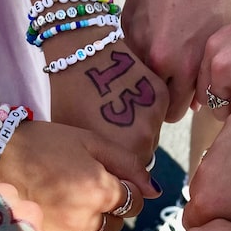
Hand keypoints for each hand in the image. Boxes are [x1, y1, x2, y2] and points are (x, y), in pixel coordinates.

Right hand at [0, 120, 159, 230]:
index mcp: (102, 190)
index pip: (136, 201)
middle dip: (110, 204)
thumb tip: (155, 190)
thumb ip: (128, 164)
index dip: (127, 187)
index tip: (108, 174)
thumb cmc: (45, 142)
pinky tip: (57, 207)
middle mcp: (87, 217)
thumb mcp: (91, 141)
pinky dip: (72, 226)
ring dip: (92, 217)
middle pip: (118, 220)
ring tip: (68, 193)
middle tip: (84, 181)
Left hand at [45, 36, 168, 165]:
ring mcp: (155, 115)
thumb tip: (105, 176)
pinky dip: (144, 110)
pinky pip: (156, 114)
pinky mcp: (161, 94)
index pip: (130, 175)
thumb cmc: (69, 98)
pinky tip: (125, 97)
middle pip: (143, 155)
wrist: (81, 54)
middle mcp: (145, 137)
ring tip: (116, 112)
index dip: (117, 166)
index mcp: (122, 153)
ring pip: (152, 134)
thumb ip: (95, 162)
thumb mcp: (76, 138)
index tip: (105, 153)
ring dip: (139, 129)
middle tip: (109, 130)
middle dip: (129, 148)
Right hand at [124, 0, 230, 122]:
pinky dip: (134, 53)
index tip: (178, 100)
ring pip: (136, 78)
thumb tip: (191, 100)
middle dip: (159, 96)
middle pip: (150, 101)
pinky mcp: (121, 27)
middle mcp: (155, 60)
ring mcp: (134, 43)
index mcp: (183, 66)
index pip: (172, 112)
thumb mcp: (217, 35)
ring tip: (157, 58)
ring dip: (145, 74)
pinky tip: (148, 36)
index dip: (176, 107)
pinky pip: (126, 55)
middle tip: (167, 83)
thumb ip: (201, 72)